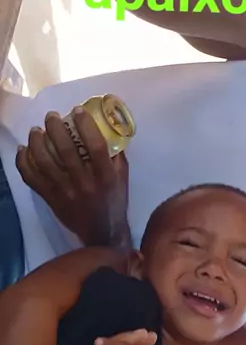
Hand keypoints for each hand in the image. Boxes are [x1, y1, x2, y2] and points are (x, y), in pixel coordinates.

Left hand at [16, 108, 130, 246]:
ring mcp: (65, 192)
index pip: (96, 145)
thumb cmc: (114, 202)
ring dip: (37, 142)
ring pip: (44, 162)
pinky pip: (32, 178)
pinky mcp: (51, 199)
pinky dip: (24, 162)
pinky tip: (24, 150)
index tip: (77, 110)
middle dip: (55, 128)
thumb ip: (115, 155)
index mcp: (106, 177)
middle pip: (66, 150)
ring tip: (36, 131)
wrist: (103, 233)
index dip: (85, 125)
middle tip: (51, 116)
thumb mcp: (122, 178)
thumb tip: (107, 129)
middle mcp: (85, 183)